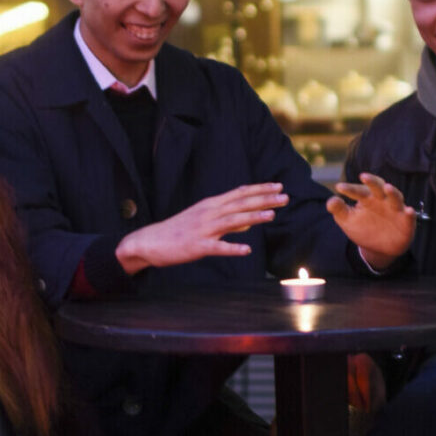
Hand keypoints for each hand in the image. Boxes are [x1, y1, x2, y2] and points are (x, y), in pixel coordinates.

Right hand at [117, 183, 287, 272]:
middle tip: (285, 197)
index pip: (240, 193)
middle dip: (264, 199)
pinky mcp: (197, 246)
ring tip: (272, 215)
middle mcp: (208, 213)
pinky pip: (217, 248)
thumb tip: (250, 219)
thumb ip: (227, 218)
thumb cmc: (179, 230)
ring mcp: (203, 229)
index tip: (279, 186)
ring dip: (253, 217)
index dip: (260, 189)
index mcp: (211, 205)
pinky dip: (232, 248)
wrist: (150, 241)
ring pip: (232, 221)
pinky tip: (246, 250)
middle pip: (240, 204)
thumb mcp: (203, 218)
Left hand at [326, 174, 415, 269]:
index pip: (359, 190)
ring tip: (387, 187)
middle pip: (378, 187)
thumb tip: (331, 201)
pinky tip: (409, 210)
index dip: (350, 189)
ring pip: (395, 197)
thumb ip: (339, 210)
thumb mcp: (348, 220)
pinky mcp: (406, 221)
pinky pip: (409, 216)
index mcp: (367, 198)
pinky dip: (410, 213)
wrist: (379, 249)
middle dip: (372, 182)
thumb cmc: (363, 229)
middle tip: (363, 176)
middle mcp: (382, 200)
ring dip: (392, 192)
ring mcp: (395, 210)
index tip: (339, 188)